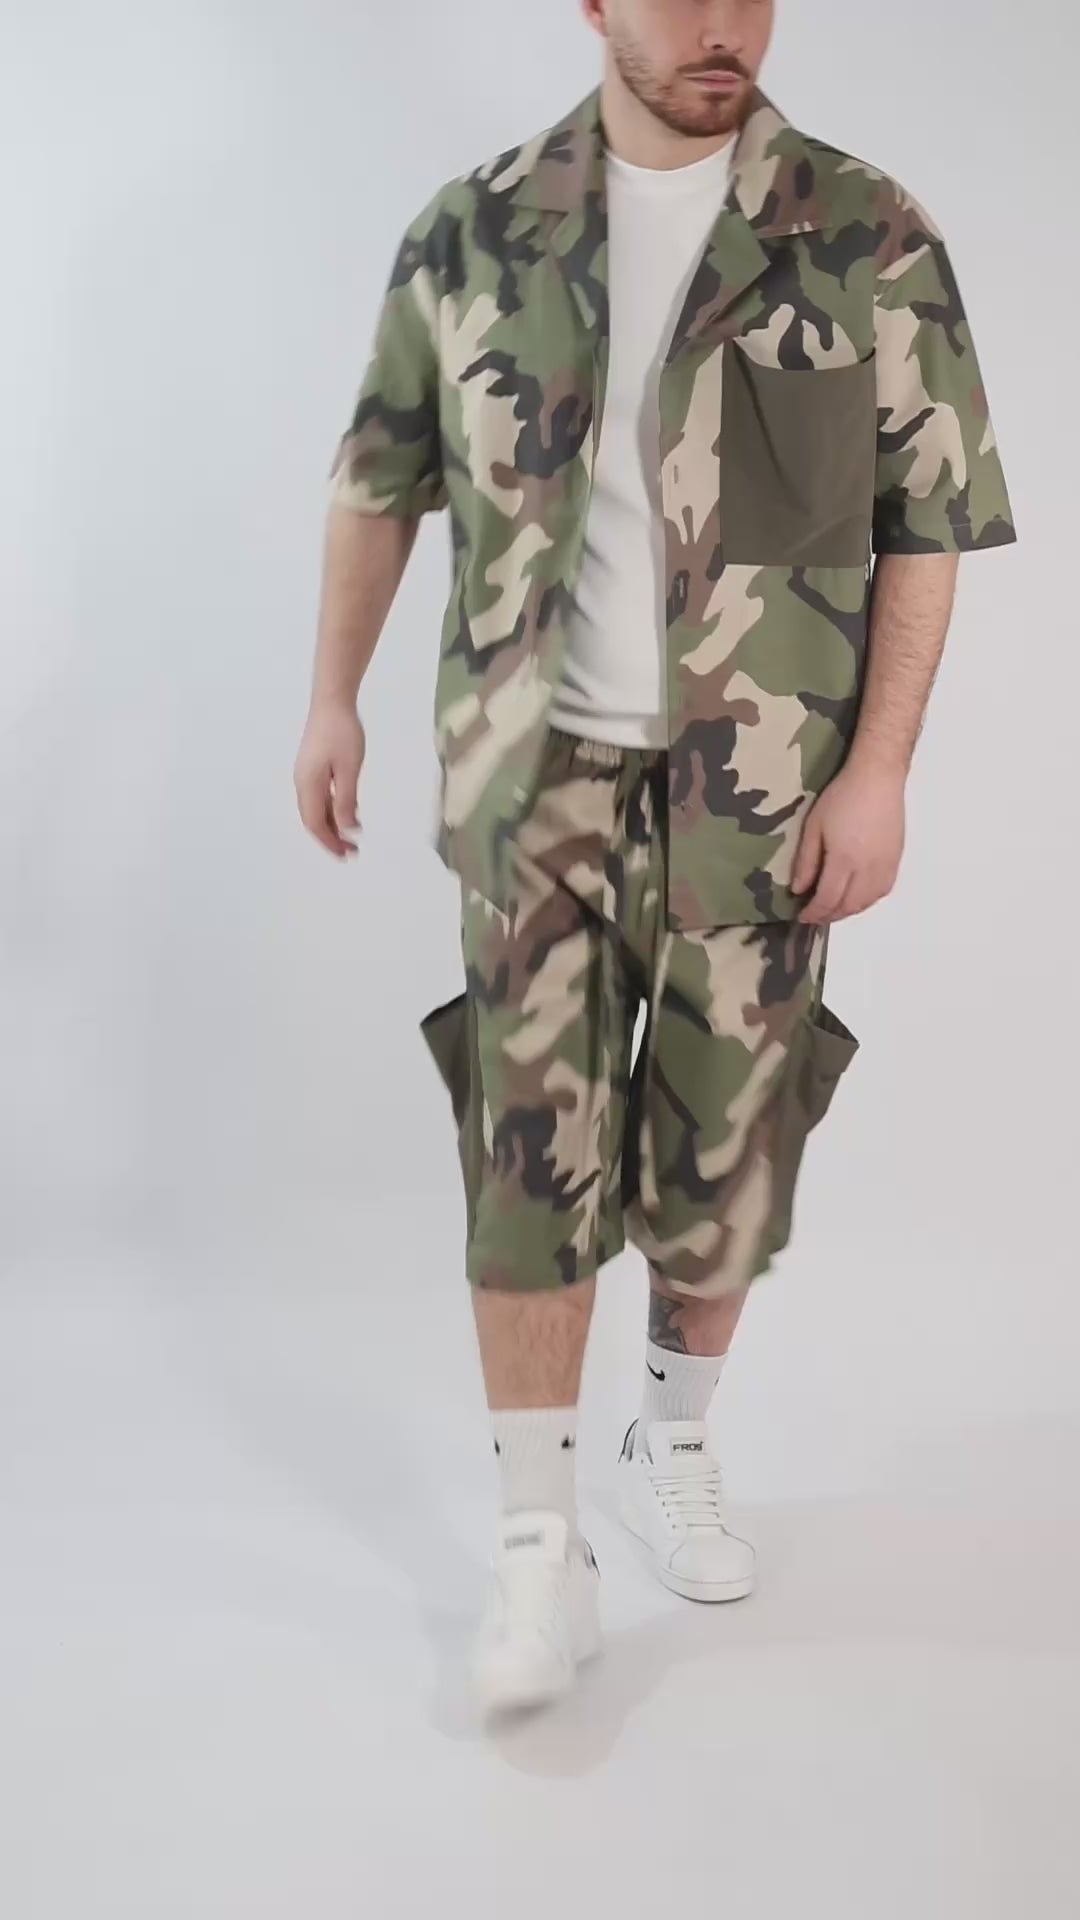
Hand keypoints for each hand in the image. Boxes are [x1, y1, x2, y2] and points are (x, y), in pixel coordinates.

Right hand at [293, 703, 364, 858]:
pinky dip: (332, 809)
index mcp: (308, 785)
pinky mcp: (313, 766)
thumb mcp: (349, 770)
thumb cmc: (342, 732)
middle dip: (331, 838)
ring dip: (333, 824)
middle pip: (313, 819)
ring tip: (352, 837)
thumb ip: (346, 800)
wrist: (332, 700)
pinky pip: (320, 796)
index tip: (346, 855)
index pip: (315, 824)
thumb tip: (346, 829)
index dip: (329, 842)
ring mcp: (306, 774)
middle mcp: (302, 782)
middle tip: (352, 852)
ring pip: (316, 808)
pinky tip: (348, 812)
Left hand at [791, 762, 905, 923]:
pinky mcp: (896, 860)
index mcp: (845, 860)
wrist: (878, 778)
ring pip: (867, 902)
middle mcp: (868, 869)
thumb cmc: (842, 797)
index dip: (814, 913)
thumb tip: (799, 890)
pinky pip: (882, 891)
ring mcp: (885, 866)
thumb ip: (807, 861)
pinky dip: (867, 901)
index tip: (802, 917)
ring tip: (833, 908)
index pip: (828, 899)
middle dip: (830, 916)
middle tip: (815, 915)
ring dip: (848, 911)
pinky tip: (856, 896)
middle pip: (849, 906)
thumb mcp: (814, 826)